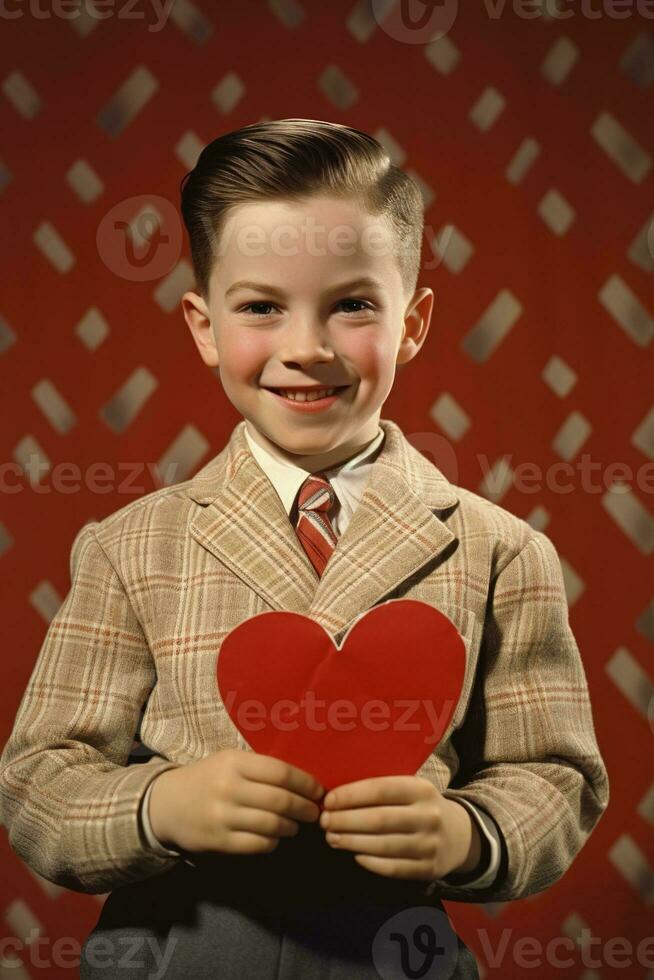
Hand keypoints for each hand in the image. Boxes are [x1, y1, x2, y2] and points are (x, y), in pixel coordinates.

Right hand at [148, 749, 323, 855]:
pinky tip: (275, 837)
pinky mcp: (219, 841)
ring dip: (291, 827)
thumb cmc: (207, 778)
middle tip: (315, 812)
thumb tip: (304, 781)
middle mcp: (228, 788)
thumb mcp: (229, 761)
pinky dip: (273, 842)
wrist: (166, 804)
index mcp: (233, 762)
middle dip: (304, 808)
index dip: (306, 783)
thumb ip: (260, 768)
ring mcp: (222, 816)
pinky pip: (258, 845)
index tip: (319, 790)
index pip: (280, 772)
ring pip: (272, 825)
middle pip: (280, 800)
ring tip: (296, 825)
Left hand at [319, 775, 481, 881]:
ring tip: (332, 838)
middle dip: (346, 821)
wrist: (460, 835)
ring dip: (352, 842)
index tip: (327, 800)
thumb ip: (382, 790)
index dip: (351, 795)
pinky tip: (355, 854)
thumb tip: (337, 796)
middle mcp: (428, 816)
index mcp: (422, 789)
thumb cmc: (421, 807)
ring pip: (383, 846)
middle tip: (324, 822)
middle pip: (379, 820)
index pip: (381, 790)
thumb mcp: (411, 789)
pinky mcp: (429, 869)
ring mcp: (430, 845)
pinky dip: (370, 862)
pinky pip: (392, 868)